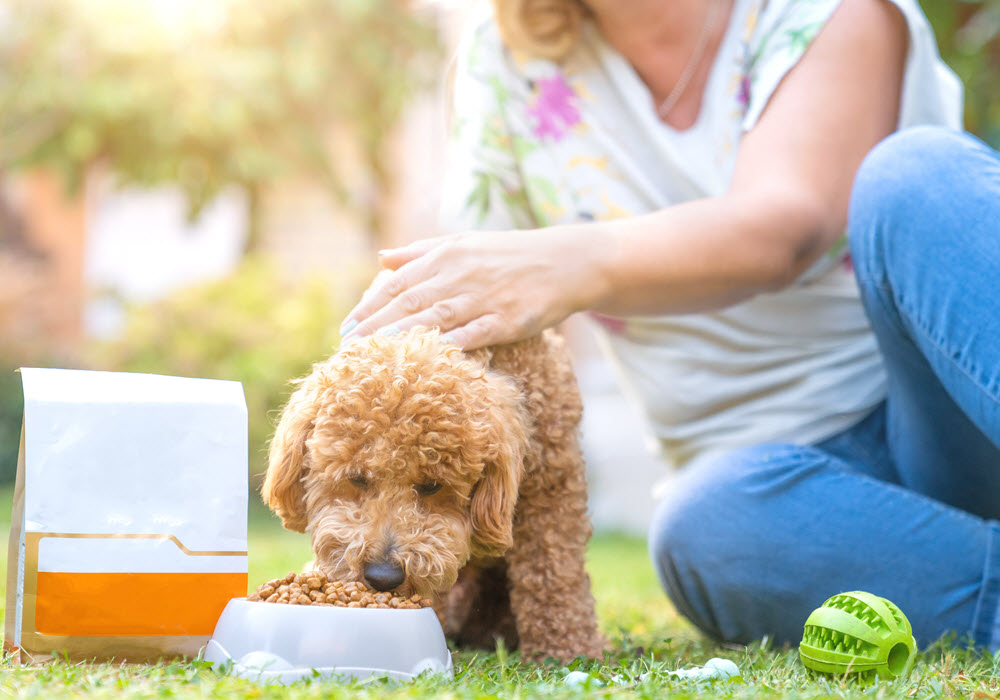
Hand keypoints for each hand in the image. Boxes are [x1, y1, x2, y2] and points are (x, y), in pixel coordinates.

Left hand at [340, 226, 606, 349]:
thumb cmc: (510, 254)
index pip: (398, 283)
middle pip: (409, 303)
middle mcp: (461, 274)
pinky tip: (428, 358)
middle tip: (347, 348)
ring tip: (374, 356)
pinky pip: (473, 335)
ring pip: (435, 319)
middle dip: (375, 327)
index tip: (345, 328)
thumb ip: (420, 252)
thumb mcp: (464, 243)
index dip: (369, 307)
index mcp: (447, 255)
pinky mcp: (508, 319)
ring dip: (402, 337)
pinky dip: (449, 345)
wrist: (566, 262)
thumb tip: (381, 258)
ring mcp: (485, 298)